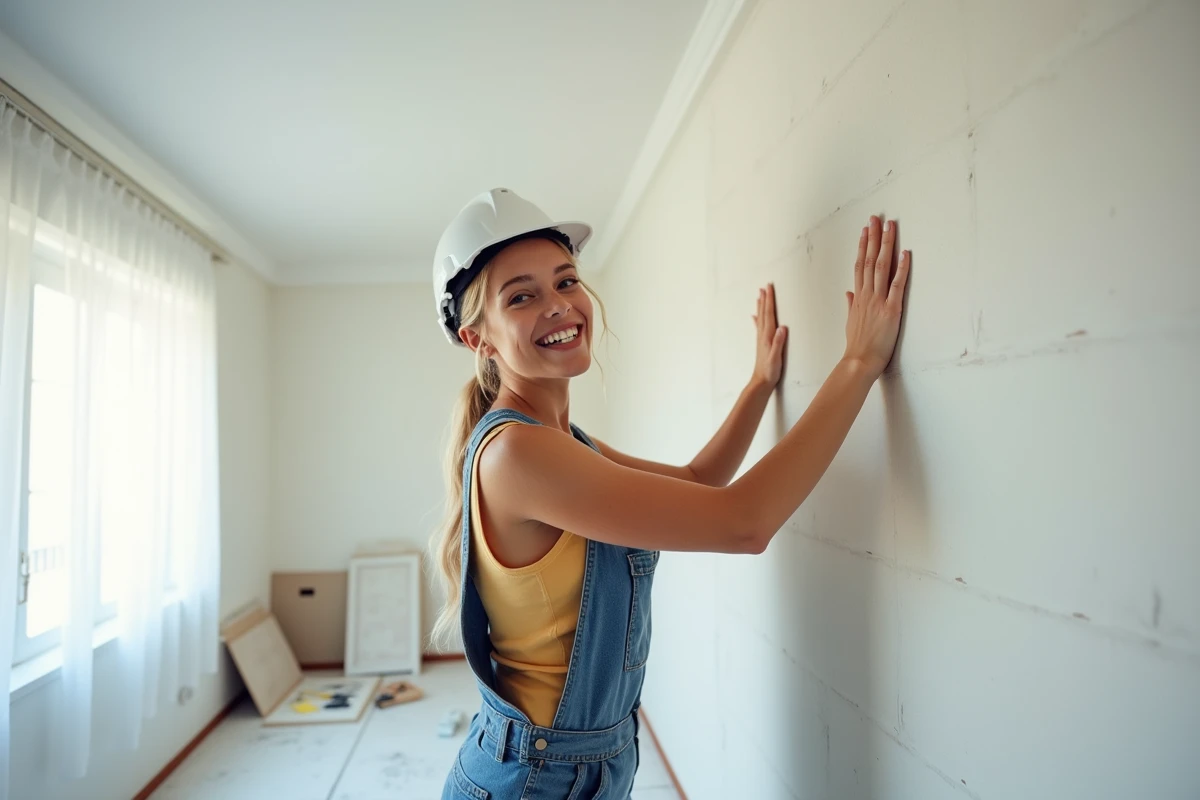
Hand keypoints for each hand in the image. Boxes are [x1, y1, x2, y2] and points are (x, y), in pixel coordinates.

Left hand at [752, 283, 787, 388]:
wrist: (761, 381)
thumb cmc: (770, 370)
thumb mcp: (776, 357)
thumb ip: (779, 342)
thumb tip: (782, 327)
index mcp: (768, 336)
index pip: (769, 314)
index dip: (769, 301)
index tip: (769, 288)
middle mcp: (763, 335)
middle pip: (764, 313)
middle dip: (765, 299)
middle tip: (765, 286)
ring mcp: (761, 339)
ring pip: (761, 317)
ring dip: (761, 306)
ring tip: (759, 295)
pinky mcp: (761, 343)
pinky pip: (759, 327)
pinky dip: (757, 319)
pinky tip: (754, 316)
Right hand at [844, 216, 909, 376]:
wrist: (859, 361)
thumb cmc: (856, 345)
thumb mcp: (850, 322)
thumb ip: (851, 305)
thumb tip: (848, 293)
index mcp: (858, 298)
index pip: (859, 265)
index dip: (862, 246)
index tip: (865, 231)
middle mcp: (867, 295)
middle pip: (869, 260)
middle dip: (873, 237)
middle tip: (876, 219)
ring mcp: (878, 301)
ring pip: (881, 267)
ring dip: (886, 245)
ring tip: (889, 227)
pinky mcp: (891, 310)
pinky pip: (897, 285)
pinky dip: (902, 268)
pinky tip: (905, 253)